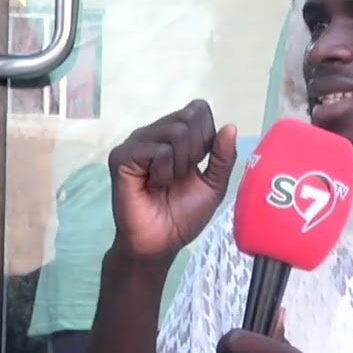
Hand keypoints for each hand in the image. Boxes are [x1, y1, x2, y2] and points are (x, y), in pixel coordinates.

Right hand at [106, 100, 237, 262]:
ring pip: (175, 131)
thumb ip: (223, 157)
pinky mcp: (122, 156)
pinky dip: (164, 172)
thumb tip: (230, 126)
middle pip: (189, 118)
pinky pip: (158, 150)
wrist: (160, 242)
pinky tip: (154, 185)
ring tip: (166, 182)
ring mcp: (136, 142)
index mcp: (174, 135)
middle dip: (195, 153)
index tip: (198, 166)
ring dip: (180, 165)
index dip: (207, 137)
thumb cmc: (183, 215)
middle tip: (180, 177)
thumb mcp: (213, 185)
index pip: (198, 109)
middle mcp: (154, 133)